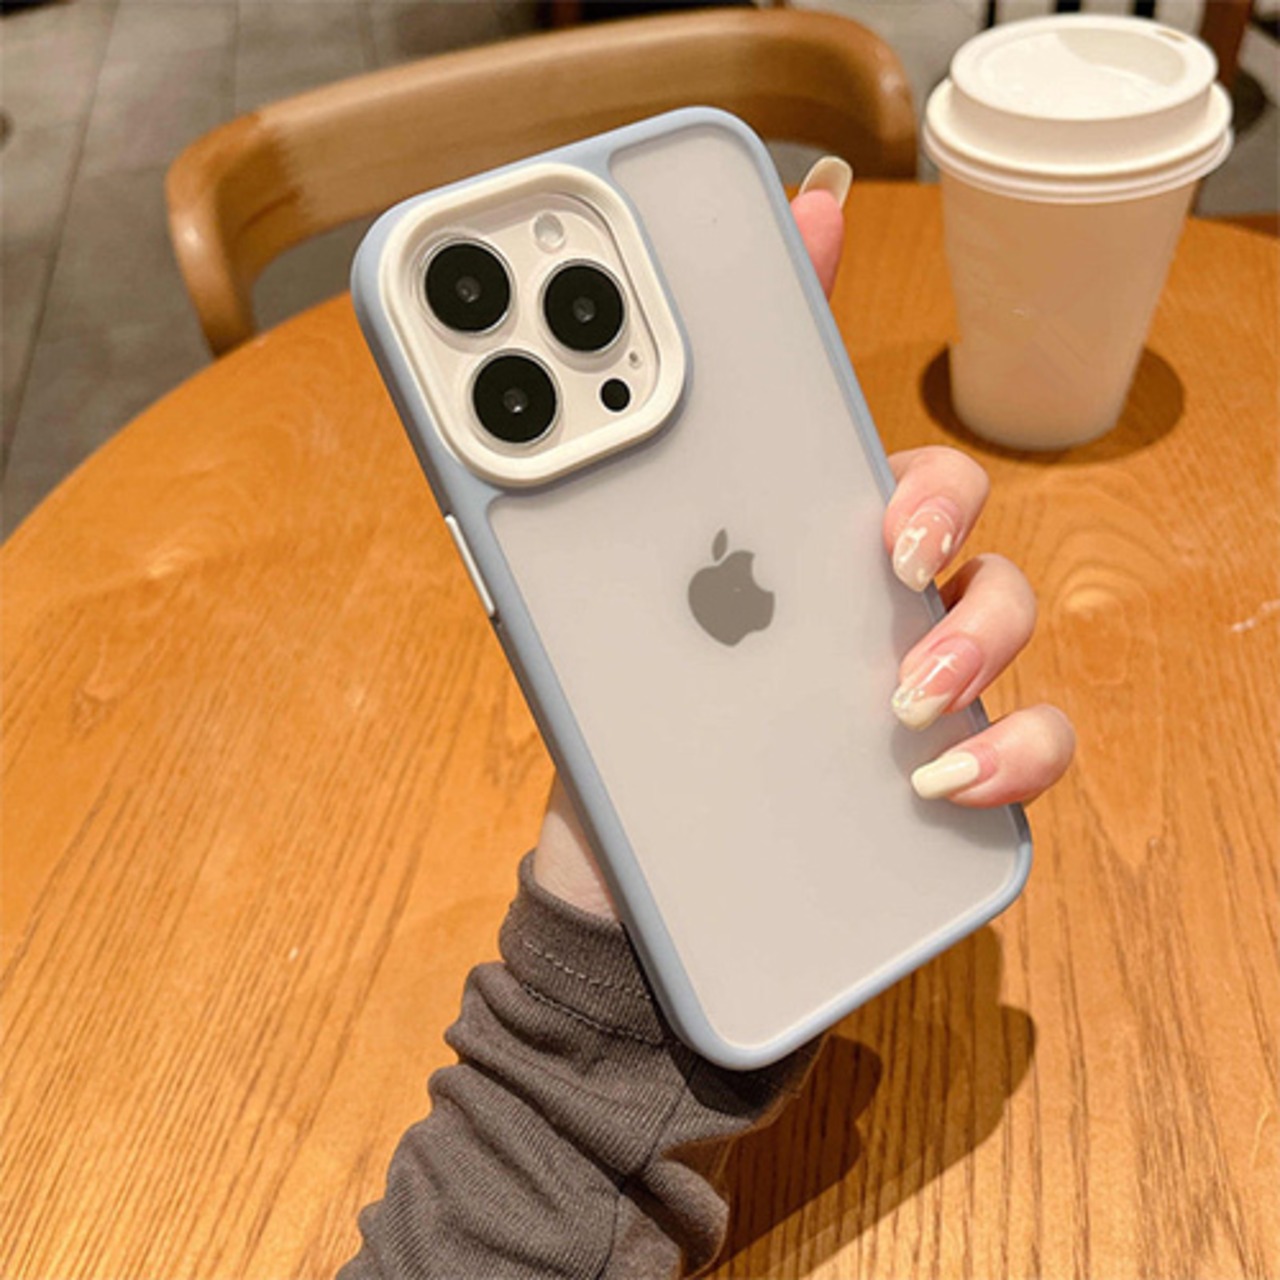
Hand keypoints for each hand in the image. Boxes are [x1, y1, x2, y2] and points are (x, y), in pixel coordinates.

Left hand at [534, 168, 1073, 918]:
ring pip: (1001, 607)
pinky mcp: (940, 772)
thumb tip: (492, 412)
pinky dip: (1012, 753)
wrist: (619, 893)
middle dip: (931, 499)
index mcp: (769, 539)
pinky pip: (1025, 746)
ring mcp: (910, 677)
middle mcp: (853, 592)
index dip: (817, 301)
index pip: (817, 410)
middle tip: (887, 545)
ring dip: (977, 633)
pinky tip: (944, 778)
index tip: (810, 224)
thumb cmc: (607, 745)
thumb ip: (554, 529)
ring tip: (905, 694)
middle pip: (941, 498)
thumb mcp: (568, 629)